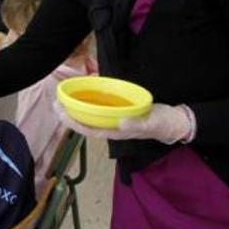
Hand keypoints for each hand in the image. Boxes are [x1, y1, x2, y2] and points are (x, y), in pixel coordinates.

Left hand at [55, 101, 191, 144]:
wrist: (173, 122)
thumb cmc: (162, 124)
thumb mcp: (152, 123)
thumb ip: (138, 124)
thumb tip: (121, 122)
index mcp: (117, 132)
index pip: (91, 130)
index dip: (75, 123)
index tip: (62, 114)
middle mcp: (112, 127)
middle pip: (86, 123)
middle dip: (70, 116)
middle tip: (54, 104)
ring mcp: (114, 120)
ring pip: (91, 117)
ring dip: (76, 110)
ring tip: (62, 100)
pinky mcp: (119, 112)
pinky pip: (100, 109)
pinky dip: (90, 103)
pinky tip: (82, 96)